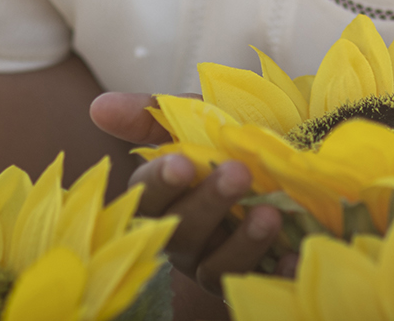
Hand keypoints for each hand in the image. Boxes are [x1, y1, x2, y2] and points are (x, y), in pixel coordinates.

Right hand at [90, 93, 287, 316]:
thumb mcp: (200, 117)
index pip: (147, 197)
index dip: (161, 182)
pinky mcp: (255, 281)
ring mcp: (216, 265)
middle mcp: (184, 239)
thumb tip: (99, 106)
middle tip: (239, 173)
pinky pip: (262, 286)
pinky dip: (277, 274)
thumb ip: (151, 114)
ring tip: (270, 214)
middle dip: (209, 203)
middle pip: (182, 232)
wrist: (294, 164)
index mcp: (166, 201)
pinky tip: (294, 257)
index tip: (183, 162)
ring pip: (216, 267)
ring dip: (242, 242)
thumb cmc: (234, 141)